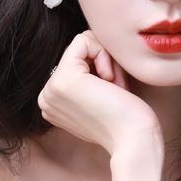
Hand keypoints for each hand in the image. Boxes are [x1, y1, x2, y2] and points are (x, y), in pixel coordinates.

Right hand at [38, 31, 161, 156]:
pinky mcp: (64, 78)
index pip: (74, 64)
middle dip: (104, 64)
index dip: (101, 69)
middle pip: (77, 53)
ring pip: (81, 45)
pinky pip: (84, 40)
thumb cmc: (127, 120)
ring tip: (114, 89)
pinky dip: (104, 54)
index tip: (113, 94)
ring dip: (106, 61)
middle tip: (116, 91)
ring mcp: (51, 88)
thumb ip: (87, 78)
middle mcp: (46, 97)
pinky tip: (110, 81)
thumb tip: (89, 43)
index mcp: (52, 103)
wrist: (134, 139)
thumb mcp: (98, 97)